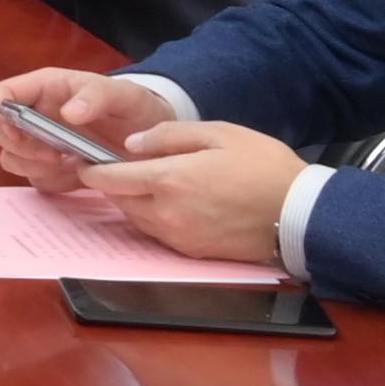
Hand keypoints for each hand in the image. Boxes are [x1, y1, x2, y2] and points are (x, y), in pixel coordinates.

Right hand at [0, 69, 172, 195]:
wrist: (152, 139)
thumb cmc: (134, 107)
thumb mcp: (124, 95)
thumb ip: (97, 96)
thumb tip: (68, 112)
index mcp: (44, 88)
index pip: (0, 94)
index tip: (18, 131)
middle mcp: (35, 115)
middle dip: (19, 147)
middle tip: (54, 155)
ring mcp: (40, 144)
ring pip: (11, 158)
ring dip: (34, 166)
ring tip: (70, 164)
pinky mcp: (50, 169)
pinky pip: (34, 179)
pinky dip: (51, 181)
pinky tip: (77, 175)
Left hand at [78, 118, 309, 267]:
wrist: (300, 214)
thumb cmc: (265, 167)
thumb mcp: (219, 133)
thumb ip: (169, 135)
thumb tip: (132, 144)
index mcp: (170, 179)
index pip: (110, 178)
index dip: (91, 169)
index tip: (84, 160)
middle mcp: (166, 212)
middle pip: (118, 199)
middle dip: (112, 184)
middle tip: (116, 167)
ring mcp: (177, 236)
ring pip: (134, 218)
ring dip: (132, 201)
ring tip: (147, 182)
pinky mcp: (190, 252)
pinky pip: (156, 233)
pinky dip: (152, 217)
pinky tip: (169, 203)